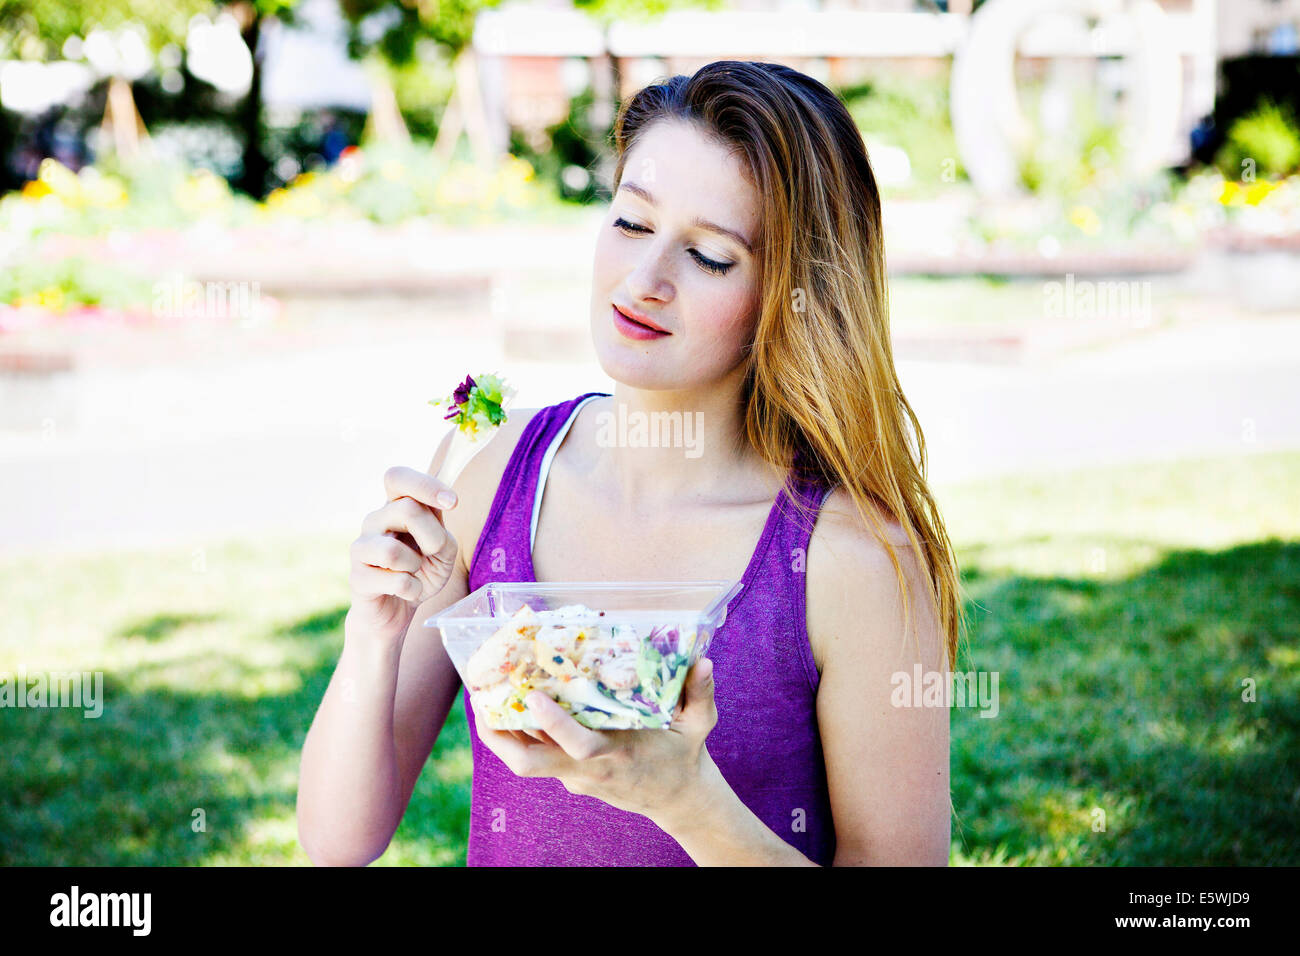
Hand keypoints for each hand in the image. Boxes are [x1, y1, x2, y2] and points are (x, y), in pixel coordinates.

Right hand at [346, 465, 458, 644]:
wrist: (397, 609)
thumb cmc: (421, 572)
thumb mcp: (442, 550)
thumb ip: (440, 528)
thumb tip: (438, 508)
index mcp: (395, 507)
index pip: (397, 477)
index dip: (425, 484)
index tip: (453, 502)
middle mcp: (374, 520)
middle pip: (407, 509)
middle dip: (432, 537)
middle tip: (433, 554)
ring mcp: (361, 547)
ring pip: (394, 550)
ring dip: (416, 567)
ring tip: (413, 573)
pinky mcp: (357, 577)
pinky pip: (396, 581)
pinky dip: (412, 589)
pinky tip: (406, 591)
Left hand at [470, 658, 719, 824]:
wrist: (678, 799)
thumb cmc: (685, 756)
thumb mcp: (699, 725)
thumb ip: (701, 694)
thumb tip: (704, 662)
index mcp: (617, 756)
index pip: (580, 747)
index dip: (554, 725)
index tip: (535, 696)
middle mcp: (588, 770)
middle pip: (531, 766)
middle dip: (500, 738)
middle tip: (482, 701)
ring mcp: (574, 776)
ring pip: (525, 762)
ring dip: (500, 734)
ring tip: (482, 697)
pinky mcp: (569, 774)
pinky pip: (536, 755)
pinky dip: (518, 734)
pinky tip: (506, 705)